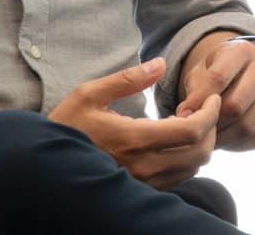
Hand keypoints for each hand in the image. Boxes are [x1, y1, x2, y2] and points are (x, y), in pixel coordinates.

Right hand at [49, 58, 220, 188]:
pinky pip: (177, 179)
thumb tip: (160, 63)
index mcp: (132, 139)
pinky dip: (187, 159)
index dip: (210, 114)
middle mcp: (141, 166)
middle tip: (205, 110)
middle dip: (211, 129)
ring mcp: (141, 182)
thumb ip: (128, 79)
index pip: (191, 132)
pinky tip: (175, 141)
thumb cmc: (66, 126)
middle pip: (199, 153)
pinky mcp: (139, 191)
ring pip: (191, 168)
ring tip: (189, 123)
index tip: (212, 99)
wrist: (42, 168)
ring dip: (200, 145)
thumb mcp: (89, 94)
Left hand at [176, 34, 254, 151]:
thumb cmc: (219, 73)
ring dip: (224, 139)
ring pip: (248, 126)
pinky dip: (241, 145)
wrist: (248, 70)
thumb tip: (186, 116)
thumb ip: (193, 91)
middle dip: (211, 124)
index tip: (182, 114)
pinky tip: (228, 140)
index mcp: (243, 51)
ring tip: (210, 138)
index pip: (218, 78)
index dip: (197, 101)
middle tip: (198, 132)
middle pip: (235, 107)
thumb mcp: (202, 72)